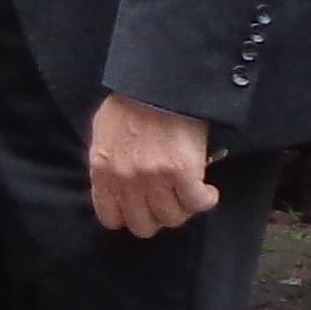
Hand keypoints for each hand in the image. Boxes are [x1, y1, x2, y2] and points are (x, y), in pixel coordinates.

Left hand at [87, 94, 219, 238]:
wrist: (156, 84)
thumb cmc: (130, 103)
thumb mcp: (104, 134)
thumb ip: (108, 162)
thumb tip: (115, 181)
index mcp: (103, 171)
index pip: (111, 217)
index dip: (129, 216)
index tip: (142, 208)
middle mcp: (126, 180)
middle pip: (143, 225)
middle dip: (157, 217)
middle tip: (169, 202)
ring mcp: (153, 179)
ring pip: (172, 218)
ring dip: (183, 208)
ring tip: (189, 193)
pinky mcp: (182, 172)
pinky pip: (197, 203)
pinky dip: (206, 200)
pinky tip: (207, 191)